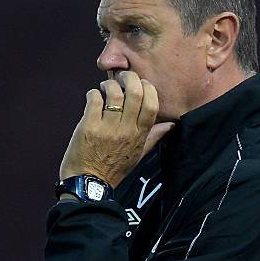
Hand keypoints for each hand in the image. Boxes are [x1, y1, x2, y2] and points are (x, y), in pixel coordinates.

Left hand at [59, 72, 172, 187]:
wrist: (89, 183)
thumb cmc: (113, 169)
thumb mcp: (138, 155)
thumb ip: (153, 137)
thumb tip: (171, 125)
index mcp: (139, 135)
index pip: (152, 104)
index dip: (148, 88)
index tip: (141, 85)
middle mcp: (126, 130)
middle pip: (134, 93)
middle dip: (129, 78)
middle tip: (122, 77)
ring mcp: (107, 128)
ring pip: (114, 93)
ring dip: (109, 84)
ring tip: (105, 87)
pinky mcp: (88, 126)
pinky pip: (94, 99)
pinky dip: (93, 93)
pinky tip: (93, 96)